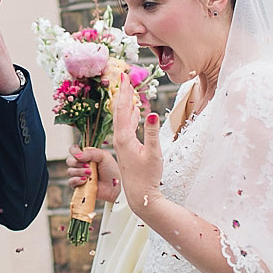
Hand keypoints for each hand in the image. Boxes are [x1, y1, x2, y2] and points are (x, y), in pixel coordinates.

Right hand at [67, 145, 120, 202]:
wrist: (115, 187)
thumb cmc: (111, 171)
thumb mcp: (104, 156)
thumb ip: (91, 152)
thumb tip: (77, 155)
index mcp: (86, 156)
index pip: (73, 150)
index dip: (74, 151)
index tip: (80, 155)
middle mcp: (81, 165)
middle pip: (69, 161)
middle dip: (78, 163)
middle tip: (88, 166)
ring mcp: (79, 176)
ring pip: (70, 171)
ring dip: (79, 172)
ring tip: (90, 174)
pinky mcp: (78, 186)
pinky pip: (70, 182)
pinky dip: (76, 180)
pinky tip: (85, 180)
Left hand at [112, 73, 163, 214]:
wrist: (140, 195)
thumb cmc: (148, 177)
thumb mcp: (154, 153)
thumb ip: (153, 132)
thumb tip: (153, 113)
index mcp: (124, 137)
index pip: (122, 109)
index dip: (124, 91)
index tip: (124, 76)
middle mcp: (120, 139)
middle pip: (119, 110)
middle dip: (122, 92)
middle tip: (124, 76)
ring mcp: (123, 144)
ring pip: (122, 118)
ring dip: (125, 103)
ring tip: (127, 89)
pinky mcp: (127, 149)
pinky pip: (126, 126)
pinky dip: (130, 115)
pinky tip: (135, 111)